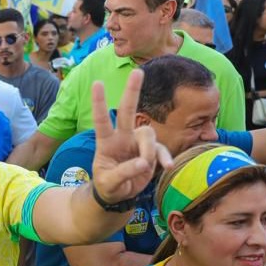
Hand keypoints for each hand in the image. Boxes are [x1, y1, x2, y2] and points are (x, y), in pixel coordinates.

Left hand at [89, 69, 172, 204]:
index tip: (97, 83)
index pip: (101, 120)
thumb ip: (124, 173)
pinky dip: (165, 157)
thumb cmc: (108, 185)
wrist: (118, 194)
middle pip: (127, 110)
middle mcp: (122, 137)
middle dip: (132, 91)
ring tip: (144, 167)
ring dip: (149, 150)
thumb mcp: (109, 183)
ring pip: (149, 134)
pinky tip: (167, 166)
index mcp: (106, 142)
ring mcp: (137, 143)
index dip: (100, 102)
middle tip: (138, 71)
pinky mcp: (151, 152)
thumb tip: (143, 164)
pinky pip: (161, 150)